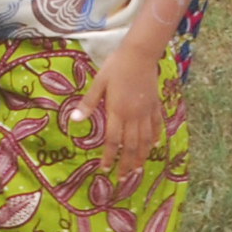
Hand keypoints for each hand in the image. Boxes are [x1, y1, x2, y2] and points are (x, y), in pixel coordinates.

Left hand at [72, 42, 166, 189]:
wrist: (140, 54)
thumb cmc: (116, 67)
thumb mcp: (99, 83)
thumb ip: (89, 103)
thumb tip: (74, 120)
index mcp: (117, 111)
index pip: (113, 140)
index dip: (109, 156)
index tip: (105, 169)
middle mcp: (134, 116)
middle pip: (131, 146)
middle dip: (126, 163)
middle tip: (122, 177)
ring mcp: (146, 112)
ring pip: (145, 140)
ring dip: (141, 156)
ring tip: (137, 169)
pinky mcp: (155, 106)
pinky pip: (156, 126)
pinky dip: (154, 138)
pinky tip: (153, 146)